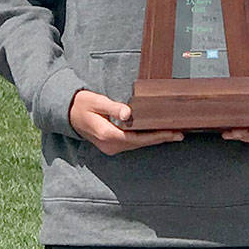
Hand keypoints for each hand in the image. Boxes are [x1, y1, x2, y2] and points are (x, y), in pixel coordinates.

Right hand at [68, 89, 182, 154]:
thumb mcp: (97, 101)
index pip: (137, 138)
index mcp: (107, 134)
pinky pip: (132, 143)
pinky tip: (157, 134)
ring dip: (155, 140)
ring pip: (137, 145)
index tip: (172, 133)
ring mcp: (110, 147)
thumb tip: (128, 113)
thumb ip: (113, 108)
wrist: (68, 113)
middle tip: (180, 133)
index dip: (156, 136)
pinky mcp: (111, 145)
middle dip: (161, 138)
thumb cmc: (83, 104)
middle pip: (140, 144)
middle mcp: (110, 145)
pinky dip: (146, 139)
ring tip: (173, 134)